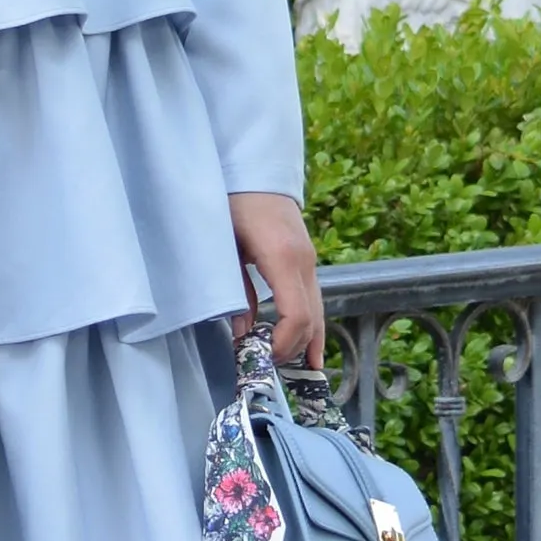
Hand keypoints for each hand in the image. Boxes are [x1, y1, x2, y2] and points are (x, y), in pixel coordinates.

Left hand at [230, 191, 324, 370]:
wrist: (251, 169)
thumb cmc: (230, 204)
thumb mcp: (222, 248)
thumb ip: (233, 291)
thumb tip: (242, 333)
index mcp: (282, 258)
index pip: (296, 316)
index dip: (282, 344)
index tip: (261, 358)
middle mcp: (303, 262)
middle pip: (311, 320)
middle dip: (292, 349)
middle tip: (267, 368)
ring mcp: (309, 260)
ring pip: (318, 311)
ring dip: (306, 342)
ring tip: (297, 371)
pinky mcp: (305, 260)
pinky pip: (313, 299)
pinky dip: (311, 326)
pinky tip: (309, 348)